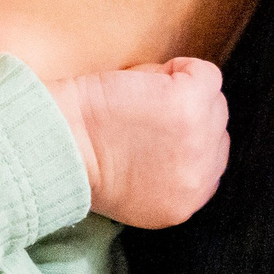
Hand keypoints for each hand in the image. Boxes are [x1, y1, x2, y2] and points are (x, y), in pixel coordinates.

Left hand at [47, 57, 229, 228]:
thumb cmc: (76, 159)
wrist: (57, 143)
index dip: (186, 138)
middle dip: (185, 114)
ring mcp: (199, 141)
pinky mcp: (191, 106)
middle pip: (215, 130)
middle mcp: (197, 180)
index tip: (159, 127)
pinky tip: (144, 81)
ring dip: (177, 91)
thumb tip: (182, 143)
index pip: (210, 164)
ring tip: (138, 100)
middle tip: (142, 112)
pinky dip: (178, 68)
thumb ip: (167, 179)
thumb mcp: (131, 193)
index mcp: (181, 205)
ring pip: (211, 101)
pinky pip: (204, 74)